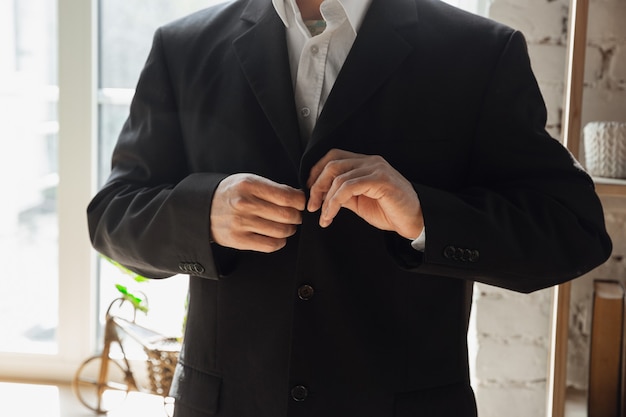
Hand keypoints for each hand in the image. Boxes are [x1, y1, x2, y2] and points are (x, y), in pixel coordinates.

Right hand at [210, 173, 305, 252]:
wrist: (203, 208)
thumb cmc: (231, 193)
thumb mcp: (248, 181)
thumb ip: (273, 188)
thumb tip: (299, 197)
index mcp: (249, 185)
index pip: (287, 196)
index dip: (300, 202)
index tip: (301, 203)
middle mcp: (244, 204)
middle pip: (286, 215)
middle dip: (297, 217)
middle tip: (296, 216)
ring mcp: (240, 223)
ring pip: (281, 231)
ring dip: (290, 230)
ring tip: (287, 226)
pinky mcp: (238, 240)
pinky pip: (270, 245)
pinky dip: (280, 242)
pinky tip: (277, 236)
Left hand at [307, 149, 423, 239]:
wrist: (414, 221)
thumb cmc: (390, 212)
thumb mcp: (359, 202)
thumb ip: (343, 193)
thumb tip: (321, 194)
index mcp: (365, 163)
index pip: (334, 157)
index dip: (316, 171)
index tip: (309, 190)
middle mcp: (370, 161)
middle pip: (332, 164)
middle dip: (316, 186)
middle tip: (312, 206)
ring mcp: (376, 169)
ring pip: (338, 177)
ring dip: (325, 199)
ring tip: (324, 216)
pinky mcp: (380, 180)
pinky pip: (348, 187)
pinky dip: (335, 202)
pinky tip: (331, 215)